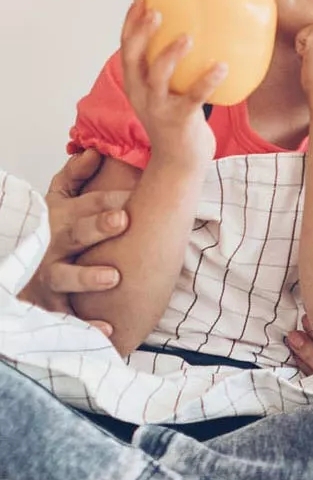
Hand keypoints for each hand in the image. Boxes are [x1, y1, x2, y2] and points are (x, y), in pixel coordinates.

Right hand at [19, 149, 127, 331]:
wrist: (13, 270)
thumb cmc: (46, 233)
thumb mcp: (54, 202)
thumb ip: (73, 177)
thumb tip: (94, 151)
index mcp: (60, 218)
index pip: (86, 205)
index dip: (108, 200)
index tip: (133, 196)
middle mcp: (53, 246)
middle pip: (75, 234)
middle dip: (97, 226)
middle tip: (123, 220)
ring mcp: (48, 277)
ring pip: (65, 276)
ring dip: (88, 276)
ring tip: (113, 277)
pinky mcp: (48, 306)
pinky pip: (66, 318)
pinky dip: (86, 325)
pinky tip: (108, 328)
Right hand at [119, 1, 223, 163]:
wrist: (179, 162)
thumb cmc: (178, 120)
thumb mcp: (168, 92)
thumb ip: (175, 70)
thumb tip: (201, 35)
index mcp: (136, 83)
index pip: (126, 47)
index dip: (131, 22)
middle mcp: (141, 94)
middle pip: (132, 58)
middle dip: (141, 33)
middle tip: (157, 11)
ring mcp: (158, 108)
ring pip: (157, 78)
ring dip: (170, 55)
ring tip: (188, 37)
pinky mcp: (180, 121)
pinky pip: (193, 98)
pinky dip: (206, 81)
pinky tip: (222, 66)